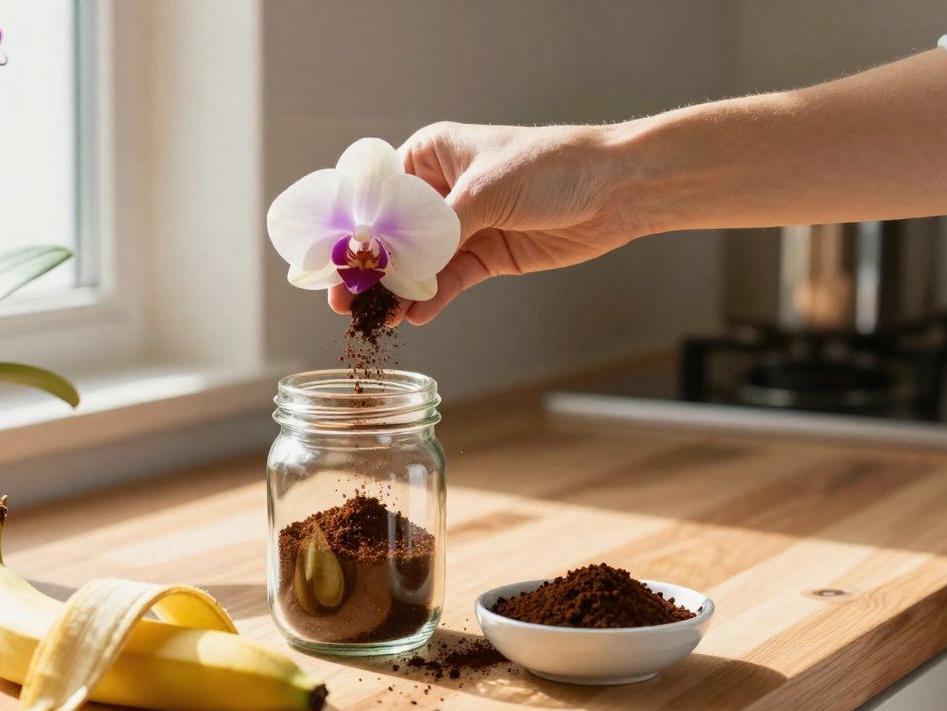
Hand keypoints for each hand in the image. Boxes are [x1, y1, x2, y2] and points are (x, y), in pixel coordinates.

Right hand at [328, 122, 644, 324]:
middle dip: (368, 267)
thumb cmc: (552, 167)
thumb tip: (398, 263)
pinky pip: (449, 281)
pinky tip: (414, 317)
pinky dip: (432, 300)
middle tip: (343, 300)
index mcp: (431, 155)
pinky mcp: (486, 256)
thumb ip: (440, 229)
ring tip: (375, 319)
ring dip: (397, 291)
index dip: (352, 226)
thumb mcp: (487, 190)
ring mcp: (463, 226)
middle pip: (392, 234)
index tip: (330, 258)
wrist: (617, 189)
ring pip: (418, 264)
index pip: (378, 193)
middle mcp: (440, 191)